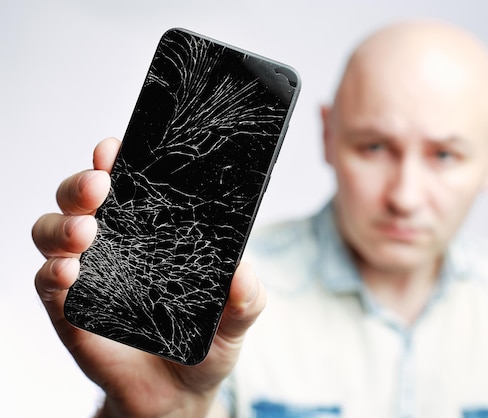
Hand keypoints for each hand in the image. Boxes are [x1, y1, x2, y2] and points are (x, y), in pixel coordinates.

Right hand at [32, 138, 264, 417]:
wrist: (178, 393)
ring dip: (63, 223)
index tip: (115, 146)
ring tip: (87, 232)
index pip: (129, 184)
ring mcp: (89, 274)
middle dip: (83, 183)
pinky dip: (53, 271)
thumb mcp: (236, 319)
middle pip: (82, 198)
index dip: (117, 160)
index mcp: (152, 232)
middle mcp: (115, 244)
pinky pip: (48, 281)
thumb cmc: (204, 344)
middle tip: (101, 184)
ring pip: (54, 230)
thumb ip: (246, 297)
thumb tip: (244, 271)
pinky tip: (70, 273)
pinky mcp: (70, 309)